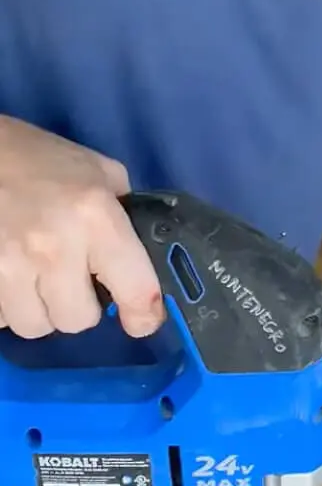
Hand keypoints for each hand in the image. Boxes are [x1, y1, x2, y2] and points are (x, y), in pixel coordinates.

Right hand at [0, 117, 163, 337]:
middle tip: (70, 280)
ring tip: (34, 278)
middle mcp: (54, 247)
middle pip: (77, 320)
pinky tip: (9, 277)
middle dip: (78, 305)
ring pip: (35, 325)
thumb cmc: (39, 159)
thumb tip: (142, 260)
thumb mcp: (99, 173)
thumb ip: (125, 216)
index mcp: (95, 217)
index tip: (140, 320)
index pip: (136, 290)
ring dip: (39, 309)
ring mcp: (8, 264)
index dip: (143, 314)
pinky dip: (6, 306)